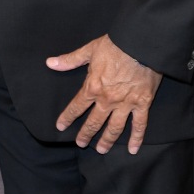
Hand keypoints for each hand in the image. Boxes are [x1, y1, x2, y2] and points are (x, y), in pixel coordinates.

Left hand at [46, 34, 161, 154]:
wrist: (140, 44)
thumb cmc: (114, 45)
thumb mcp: (89, 50)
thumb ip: (70, 60)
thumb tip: (50, 63)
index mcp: (93, 87)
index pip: (76, 107)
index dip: (67, 117)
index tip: (60, 127)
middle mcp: (107, 100)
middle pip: (94, 122)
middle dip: (86, 134)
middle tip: (80, 144)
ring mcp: (125, 104)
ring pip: (114, 128)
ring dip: (107, 140)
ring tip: (101, 150)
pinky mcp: (142, 103)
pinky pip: (139, 125)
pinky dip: (137, 138)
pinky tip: (133, 149)